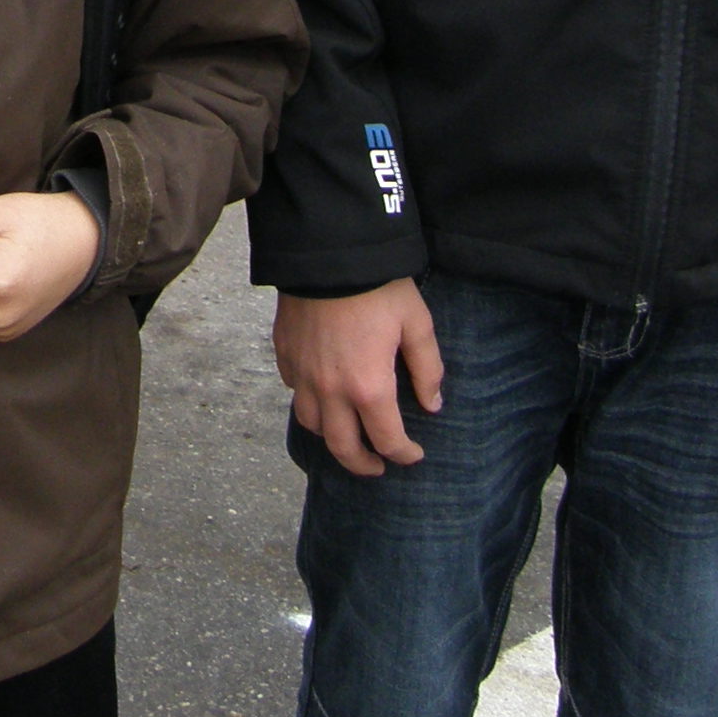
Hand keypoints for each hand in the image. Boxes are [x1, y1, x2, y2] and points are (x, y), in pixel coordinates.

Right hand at [273, 280, 441, 477]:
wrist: (327, 250)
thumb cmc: (378, 286)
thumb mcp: (417, 323)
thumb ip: (427, 369)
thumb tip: (433, 404)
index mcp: (369, 387)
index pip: (387, 440)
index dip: (404, 454)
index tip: (414, 454)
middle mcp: (331, 390)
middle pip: (343, 448)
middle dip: (363, 464)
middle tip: (377, 466)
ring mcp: (303, 374)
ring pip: (312, 425)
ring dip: (332, 437)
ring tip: (347, 433)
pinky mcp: (284, 353)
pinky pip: (294, 391)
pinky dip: (309, 401)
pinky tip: (322, 392)